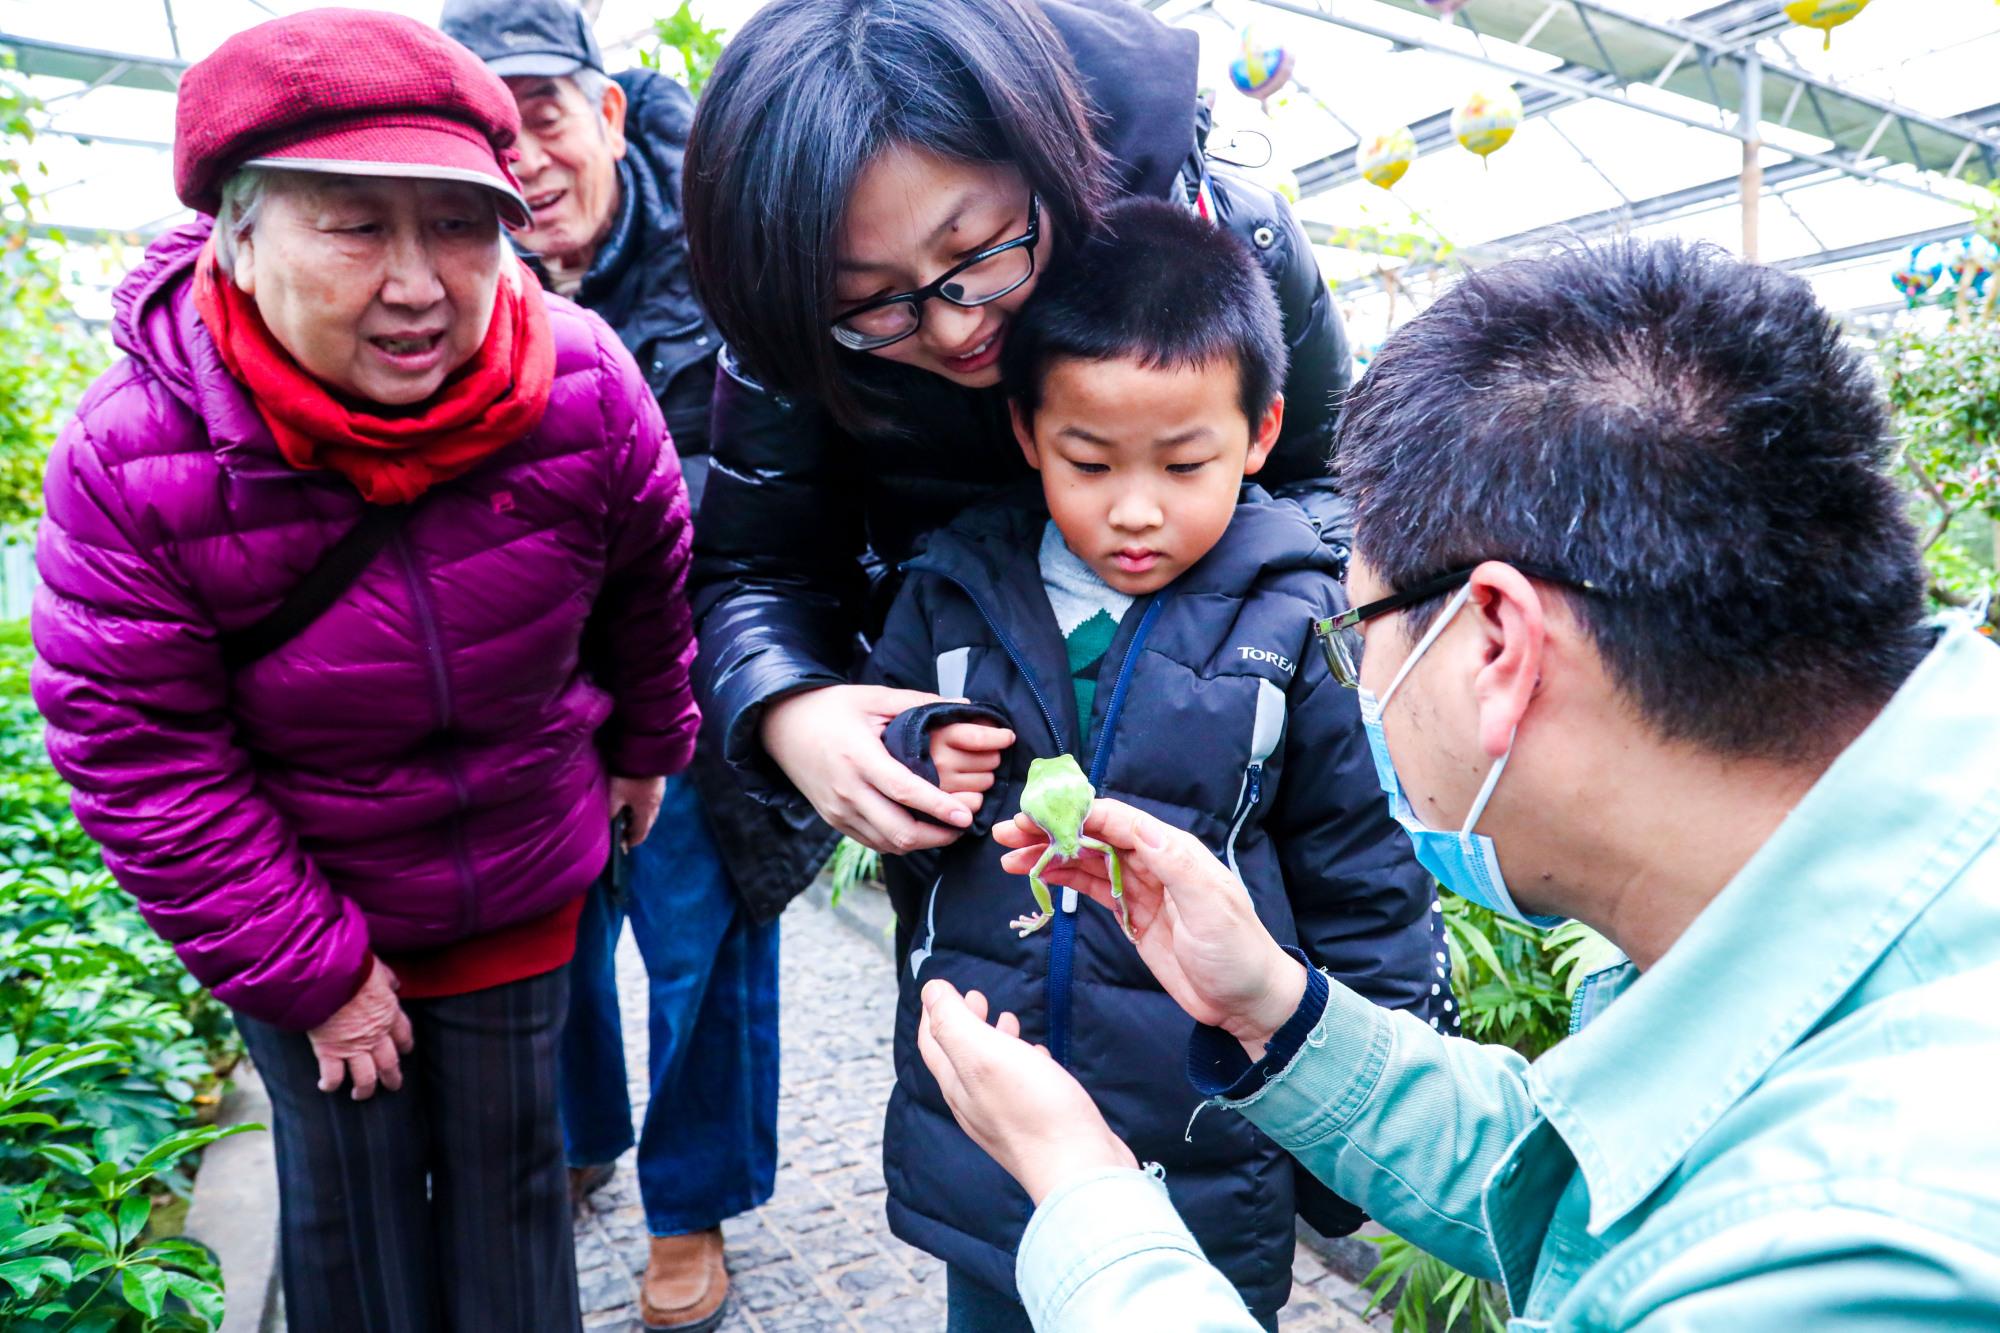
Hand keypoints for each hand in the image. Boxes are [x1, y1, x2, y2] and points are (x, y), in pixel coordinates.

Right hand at [307, 957, 413, 1099]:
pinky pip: (333, 1076)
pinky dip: (330, 1084)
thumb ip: (388, 979)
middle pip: (390, 1062)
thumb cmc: (353, 968)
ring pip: (366, 1077)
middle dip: (392, 1077)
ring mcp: (353, 1046)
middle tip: (393, 1085)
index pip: (404, 1034)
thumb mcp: (379, 969)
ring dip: (365, 1089)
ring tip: (362, 1095)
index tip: (405, 1051)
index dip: (405, 1044)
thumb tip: (395, 983)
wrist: (329, 976)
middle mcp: (375, 1034)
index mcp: (389, 1013)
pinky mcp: (330, 1051)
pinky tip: (326, 1087)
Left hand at [609, 774, 666, 847]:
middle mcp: (656, 803)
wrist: (646, 748)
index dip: (630, 842)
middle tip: (620, 828)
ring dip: (637, 813)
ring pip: (648, 808)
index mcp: (647, 811)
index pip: (640, 835)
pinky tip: (631, 793)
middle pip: (646, 823)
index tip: (621, 845)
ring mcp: (659, 790)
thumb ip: (611, 812)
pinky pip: (650, 796)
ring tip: (623, 810)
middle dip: (634, 828)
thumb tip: (608, 825)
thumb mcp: (615, 795)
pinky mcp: (657, 778)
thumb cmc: (628, 773)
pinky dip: (641, 800)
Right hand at [762, 685, 1010, 854]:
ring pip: (888, 843)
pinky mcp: (834, 821)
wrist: (782, 727)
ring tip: (948, 829)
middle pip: (898, 830)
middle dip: (937, 836)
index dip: (937, 806)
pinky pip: (874, 842)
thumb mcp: (873, 697)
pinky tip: (920, 829)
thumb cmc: (831, 708)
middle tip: (964, 825)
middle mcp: (847, 789)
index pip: (903, 790)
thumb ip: (919, 702)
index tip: (966, 815)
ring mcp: (839, 810)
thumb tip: (966, 704)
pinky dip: (900, 841)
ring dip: (922, 842)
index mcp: (859, 757)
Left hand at [917, 980, 1135, 1203]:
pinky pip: (1020, 1086)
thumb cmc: (1033, 1110)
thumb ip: (954, 1021)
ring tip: (1007, 1019)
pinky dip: (1022, 1062)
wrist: (1079, 1168)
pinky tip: (1037, 1056)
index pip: (933, 1042)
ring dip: (994, 1040)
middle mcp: (975, 1105)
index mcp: (958, 1086)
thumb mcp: (985, 1054)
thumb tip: (930, 991)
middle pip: (960, 1056)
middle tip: (977, 996)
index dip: (933, 1011)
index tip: (942, 987)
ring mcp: (1005, 1118)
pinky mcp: (1036, 1125)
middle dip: (964, 1022)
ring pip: (990, 1071)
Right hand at [995, 800, 1306, 1056]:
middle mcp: (1156, 862)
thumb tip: (1139, 827)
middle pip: (1095, 835)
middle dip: (1051, 831)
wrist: (1246, 1001)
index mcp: (1175, 851)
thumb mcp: (1210, 906)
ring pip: (1086, 860)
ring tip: (1008, 854)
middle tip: (1010, 832)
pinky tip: (1035, 873)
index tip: (1038, 816)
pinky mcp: (1132, 915)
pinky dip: (1062, 879)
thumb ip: (1175, 864)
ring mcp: (1141, 888)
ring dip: (1048, 854)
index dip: (1077, 814)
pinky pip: (1091, 888)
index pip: (1119, 820)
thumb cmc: (1236, 951)